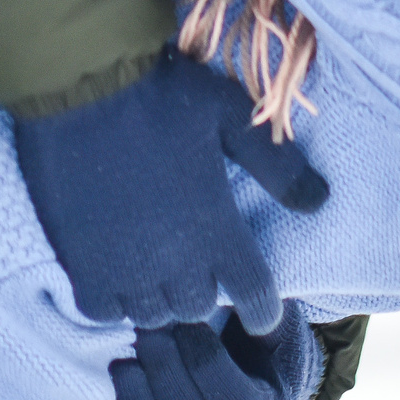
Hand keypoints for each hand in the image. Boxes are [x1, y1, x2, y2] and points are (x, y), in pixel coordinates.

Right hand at [14, 48, 318, 331]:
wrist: (81, 84)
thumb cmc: (163, 96)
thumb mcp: (233, 119)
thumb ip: (278, 167)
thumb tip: (319, 201)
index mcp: (217, 230)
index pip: (255, 297)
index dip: (263, 311)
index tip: (262, 313)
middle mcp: (173, 262)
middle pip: (199, 309)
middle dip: (204, 292)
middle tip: (198, 264)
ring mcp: (123, 268)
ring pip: (152, 315)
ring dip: (159, 297)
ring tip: (156, 269)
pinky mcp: (79, 264)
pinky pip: (102, 311)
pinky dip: (114, 301)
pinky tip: (115, 273)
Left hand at [111, 301, 321, 399]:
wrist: (254, 376)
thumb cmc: (264, 341)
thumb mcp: (278, 326)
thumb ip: (263, 318)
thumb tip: (236, 299)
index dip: (206, 360)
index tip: (189, 318)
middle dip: (165, 373)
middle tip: (147, 330)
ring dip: (137, 395)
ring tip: (126, 355)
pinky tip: (122, 372)